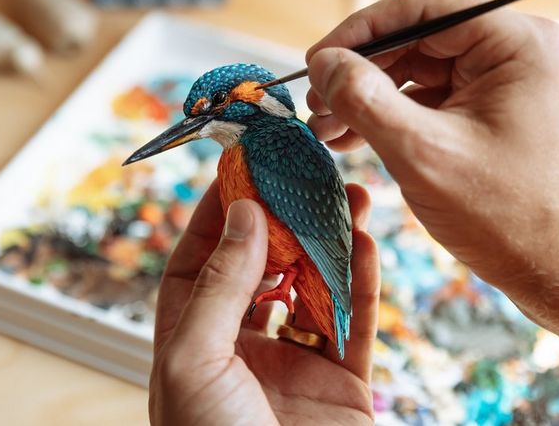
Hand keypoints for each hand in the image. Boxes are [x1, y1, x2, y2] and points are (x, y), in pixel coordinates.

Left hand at [149, 181, 378, 425]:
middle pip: (265, 269)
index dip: (220, 216)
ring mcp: (294, 366)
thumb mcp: (193, 362)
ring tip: (351, 197)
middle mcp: (243, 350)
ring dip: (332, 244)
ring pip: (316, 289)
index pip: (201, 264)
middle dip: (285, 222)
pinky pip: (354, 324)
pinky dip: (362, 283)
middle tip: (304, 179)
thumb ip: (219, 287)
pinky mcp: (341, 385)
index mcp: (194, 344)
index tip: (242, 172)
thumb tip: (243, 214)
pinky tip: (365, 243)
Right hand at [304, 0, 558, 294]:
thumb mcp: (422, 154)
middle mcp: (514, 49)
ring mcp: (500, 77)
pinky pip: (425, 93)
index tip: (318, 59)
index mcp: (517, 44)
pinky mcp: (486, 103)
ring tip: (324, 126)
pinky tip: (348, 135)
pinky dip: (387, 112)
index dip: (362, 29)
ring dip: (366, 94)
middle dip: (359, 70)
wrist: (546, 262)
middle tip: (316, 101)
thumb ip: (365, 101)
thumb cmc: (501, 213)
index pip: (425, 7)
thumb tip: (322, 63)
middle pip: (416, 36)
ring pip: (414, 66)